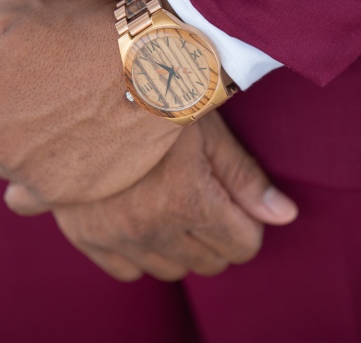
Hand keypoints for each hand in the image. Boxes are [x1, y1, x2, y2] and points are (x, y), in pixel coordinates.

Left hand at [0, 0, 180, 209]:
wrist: (156, 66)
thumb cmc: (86, 32)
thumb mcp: (16, 12)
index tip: (14, 60)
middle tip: (45, 82)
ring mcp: (29, 174)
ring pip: (4, 157)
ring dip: (19, 139)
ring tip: (60, 111)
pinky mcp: (63, 193)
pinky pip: (28, 194)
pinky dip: (35, 176)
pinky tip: (52, 158)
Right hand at [52, 111, 297, 281]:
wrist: (75, 88)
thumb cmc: (153, 98)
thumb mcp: (207, 127)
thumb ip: (245, 177)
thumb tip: (285, 217)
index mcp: (185, 199)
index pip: (243, 244)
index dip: (246, 221)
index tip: (233, 197)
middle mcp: (148, 226)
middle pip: (211, 262)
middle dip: (218, 235)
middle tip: (205, 195)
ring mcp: (113, 235)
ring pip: (172, 271)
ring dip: (181, 246)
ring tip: (172, 204)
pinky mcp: (85, 236)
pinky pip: (129, 271)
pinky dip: (141, 252)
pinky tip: (141, 217)